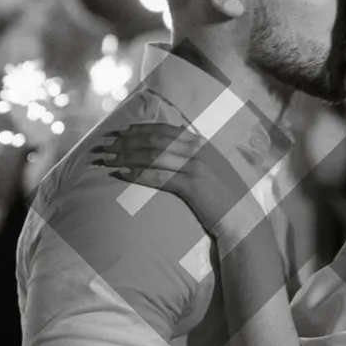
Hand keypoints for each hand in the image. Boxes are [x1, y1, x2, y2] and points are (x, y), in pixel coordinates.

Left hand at [88, 124, 261, 239]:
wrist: (240, 215)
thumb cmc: (221, 194)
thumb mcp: (208, 167)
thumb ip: (189, 155)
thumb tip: (165, 150)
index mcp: (200, 142)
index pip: (163, 130)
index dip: (138, 129)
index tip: (119, 132)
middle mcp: (197, 150)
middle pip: (154, 140)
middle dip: (126, 142)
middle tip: (105, 145)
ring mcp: (195, 166)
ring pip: (153, 156)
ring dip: (126, 156)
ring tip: (108, 160)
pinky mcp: (192, 185)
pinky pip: (159, 177)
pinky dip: (139, 175)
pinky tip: (123, 174)